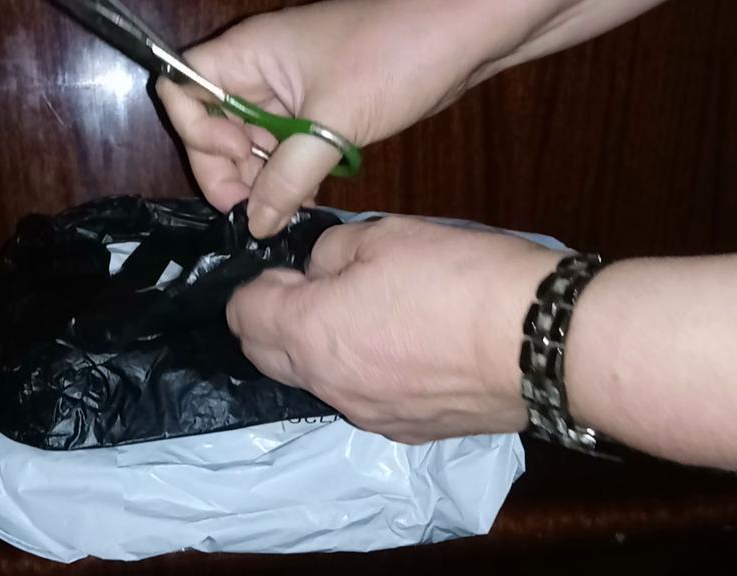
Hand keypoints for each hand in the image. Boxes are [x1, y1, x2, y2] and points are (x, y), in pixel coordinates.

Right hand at [156, 0, 531, 236]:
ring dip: (261, 182)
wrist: (466, 33)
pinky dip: (288, 178)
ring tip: (285, 213)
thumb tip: (257, 224)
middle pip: (213, 127)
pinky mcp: (317, 110)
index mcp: (248, 54)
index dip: (198, 134)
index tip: (236, 162)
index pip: (184, 92)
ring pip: (249, 145)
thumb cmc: (397, 55)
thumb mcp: (333, 123)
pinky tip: (301, 203)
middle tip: (257, 212)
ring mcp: (288, 91)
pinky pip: (284, 149)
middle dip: (230, 171)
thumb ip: (287, 177)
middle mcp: (258, 71)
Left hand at [227, 216, 562, 442]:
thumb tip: (319, 270)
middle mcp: (327, 385)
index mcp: (309, 333)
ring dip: (318, 350)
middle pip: (264, 356)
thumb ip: (331, 252)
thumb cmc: (458, 278)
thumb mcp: (385, 235)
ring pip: (314, 382)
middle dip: (272, 322)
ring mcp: (366, 415)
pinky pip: (360, 400)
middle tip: (312, 290)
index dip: (258, 284)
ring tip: (365, 317)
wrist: (540, 344)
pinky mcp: (406, 431)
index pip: (243, 315)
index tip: (289, 269)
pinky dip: (361, 374)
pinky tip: (402, 350)